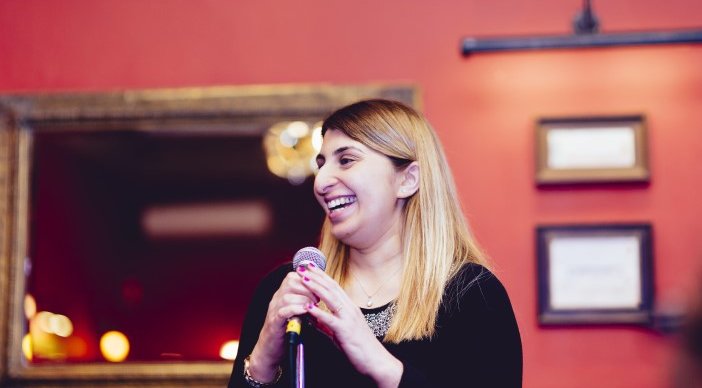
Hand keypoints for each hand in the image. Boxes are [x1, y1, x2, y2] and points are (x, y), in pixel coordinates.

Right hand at [248, 270, 317, 381]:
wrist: (270, 348)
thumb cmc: (287, 329)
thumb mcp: (297, 311)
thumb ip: (305, 301)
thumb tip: (322, 294)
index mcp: (282, 294)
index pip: (294, 276)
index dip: (308, 280)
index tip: (319, 288)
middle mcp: (276, 299)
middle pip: (290, 282)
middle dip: (308, 288)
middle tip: (318, 299)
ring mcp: (273, 310)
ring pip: (287, 296)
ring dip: (304, 299)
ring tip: (313, 306)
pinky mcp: (273, 323)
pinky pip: (283, 311)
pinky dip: (296, 309)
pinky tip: (306, 311)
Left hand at [296, 264, 403, 387]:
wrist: (377, 361)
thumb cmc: (360, 347)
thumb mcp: (340, 332)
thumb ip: (326, 324)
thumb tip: (311, 317)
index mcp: (349, 307)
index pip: (333, 286)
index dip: (321, 276)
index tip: (309, 267)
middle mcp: (350, 309)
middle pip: (331, 288)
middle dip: (316, 276)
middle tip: (302, 266)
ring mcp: (349, 319)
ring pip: (331, 299)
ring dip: (316, 287)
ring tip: (303, 279)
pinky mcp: (346, 331)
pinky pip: (330, 319)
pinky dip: (318, 312)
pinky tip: (308, 307)